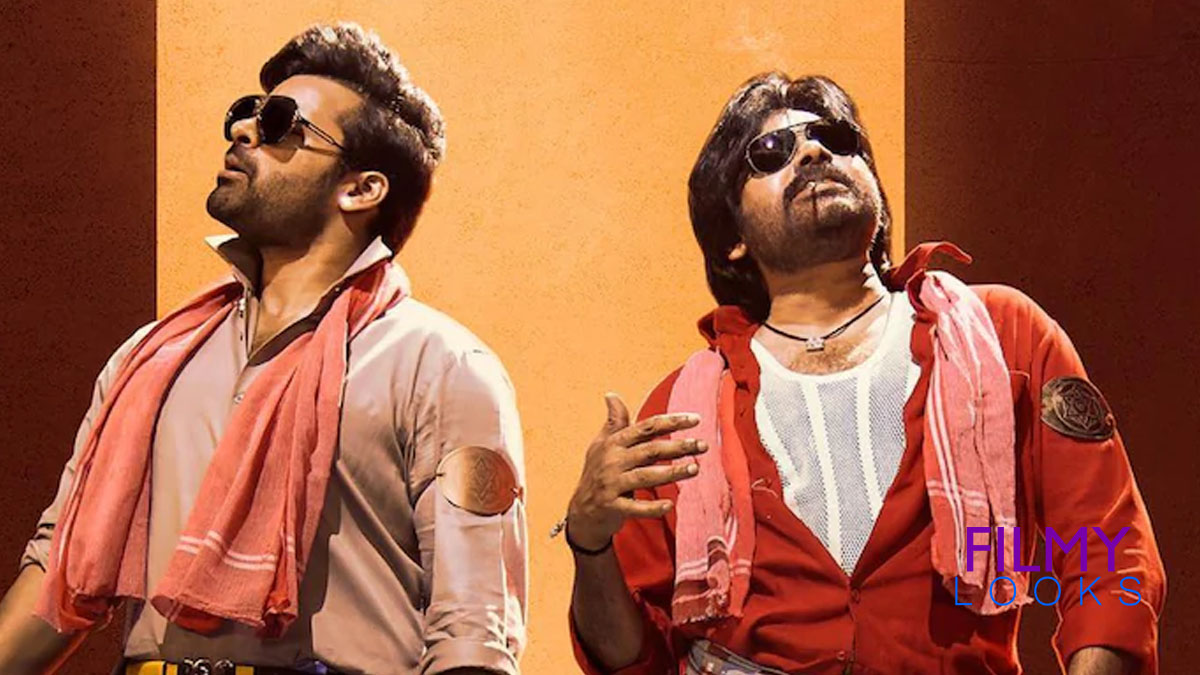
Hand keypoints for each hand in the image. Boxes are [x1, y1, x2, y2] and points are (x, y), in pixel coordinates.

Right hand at [566, 393, 706, 550]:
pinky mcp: (612, 507)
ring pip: (645, 476)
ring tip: (695, 469)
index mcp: (613, 443)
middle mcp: (612, 461)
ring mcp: (611, 484)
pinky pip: (635, 507)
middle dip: (678, 446)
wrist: (581, 510)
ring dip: (671, 473)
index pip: (646, 428)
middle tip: (702, 445)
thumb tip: (611, 394)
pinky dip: (652, 507)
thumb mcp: (601, 444)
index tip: (695, 419)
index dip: (671, 422)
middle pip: (650, 450)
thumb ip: (614, 422)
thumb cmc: (597, 472)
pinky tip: (670, 505)